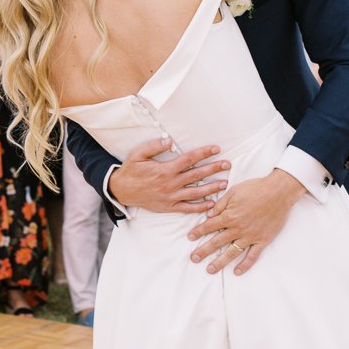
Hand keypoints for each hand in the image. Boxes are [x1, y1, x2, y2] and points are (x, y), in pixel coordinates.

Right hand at [108, 138, 229, 213]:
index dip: (204, 153)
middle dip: (214, 169)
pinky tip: (211, 204)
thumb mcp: (138, 154)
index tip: (216, 148)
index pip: (189, 159)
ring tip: (224, 183)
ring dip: (211, 188)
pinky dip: (200, 207)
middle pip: (197, 174)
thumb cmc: (131, 171)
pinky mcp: (168, 207)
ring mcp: (170, 197)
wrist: (121, 191)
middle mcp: (170, 184)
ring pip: (195, 192)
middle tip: (228, 164)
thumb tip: (169, 140)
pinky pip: (187, 208)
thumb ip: (154, 146)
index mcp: (165, 170)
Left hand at [187, 169, 304, 273]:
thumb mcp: (234, 191)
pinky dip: (245, 265)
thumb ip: (220, 204)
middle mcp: (237, 229)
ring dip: (220, 262)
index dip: (198, 232)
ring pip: (232, 252)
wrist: (279, 192)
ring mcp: (250, 237)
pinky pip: (252, 256)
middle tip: (193, 259)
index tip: (190, 238)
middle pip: (216, 242)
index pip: (209, 226)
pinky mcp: (262, 240)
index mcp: (229, 216)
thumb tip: (209, 215)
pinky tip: (236, 272)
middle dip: (203, 251)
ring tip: (210, 269)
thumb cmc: (256, 189)